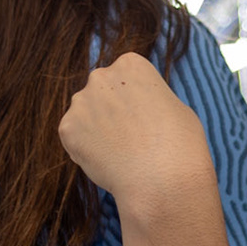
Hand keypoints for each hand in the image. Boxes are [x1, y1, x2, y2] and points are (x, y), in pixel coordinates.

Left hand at [58, 52, 212, 209]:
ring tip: (119, 153)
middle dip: (111, 111)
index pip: (124, 77)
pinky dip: (86, 150)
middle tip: (129, 138)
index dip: (134, 100)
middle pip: (101, 92)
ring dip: (96, 129)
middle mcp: (101, 76)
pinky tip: (107, 161)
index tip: (144, 118)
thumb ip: (150, 99)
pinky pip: (74, 138)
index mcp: (130, 64)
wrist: (162, 180)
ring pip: (85, 115)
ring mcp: (80, 102)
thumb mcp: (176, 106)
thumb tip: (140, 108)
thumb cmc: (180, 145)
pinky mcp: (67, 129)